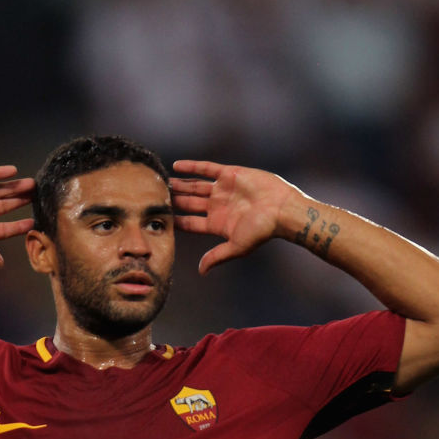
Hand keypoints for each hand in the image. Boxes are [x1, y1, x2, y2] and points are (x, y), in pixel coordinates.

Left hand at [171, 160, 300, 274]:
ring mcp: (223, 189)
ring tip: (163, 181)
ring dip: (180, 184)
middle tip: (156, 197)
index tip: (159, 219)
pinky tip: (176, 166)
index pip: (190, 222)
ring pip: (195, 185)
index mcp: (217, 224)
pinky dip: (192, 167)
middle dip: (175, 200)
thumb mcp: (236, 246)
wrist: (282, 209)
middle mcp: (218, 206)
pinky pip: (207, 168)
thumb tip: (201, 271)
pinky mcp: (230, 174)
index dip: (176, 221)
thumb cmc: (262, 231)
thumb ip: (217, 256)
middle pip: (190, 203)